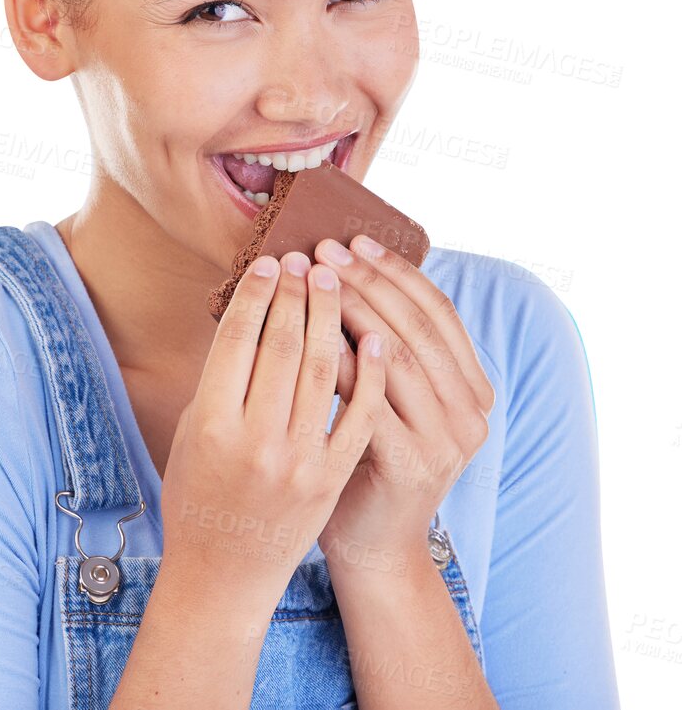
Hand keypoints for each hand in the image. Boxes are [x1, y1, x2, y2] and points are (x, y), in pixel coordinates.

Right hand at [160, 250, 386, 605]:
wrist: (224, 572)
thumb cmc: (197, 495)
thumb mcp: (191, 432)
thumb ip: (220, 381)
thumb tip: (249, 317)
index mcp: (211, 422)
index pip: (238, 339)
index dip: (255, 294)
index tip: (269, 262)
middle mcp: (257, 440)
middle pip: (283, 346)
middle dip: (296, 295)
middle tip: (305, 261)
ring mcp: (300, 461)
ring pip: (323, 371)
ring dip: (331, 318)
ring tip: (334, 282)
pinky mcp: (331, 477)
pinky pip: (357, 414)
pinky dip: (369, 371)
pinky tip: (374, 335)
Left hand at [312, 234, 495, 568]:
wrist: (369, 543)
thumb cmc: (365, 460)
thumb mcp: (386, 398)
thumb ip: (383, 349)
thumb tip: (344, 270)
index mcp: (473, 389)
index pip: (437, 312)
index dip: (396, 272)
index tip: (355, 239)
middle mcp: (471, 413)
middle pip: (417, 327)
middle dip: (369, 282)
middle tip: (324, 249)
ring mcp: (447, 441)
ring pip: (397, 357)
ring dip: (353, 311)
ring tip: (312, 278)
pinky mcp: (413, 464)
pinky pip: (372, 399)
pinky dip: (343, 362)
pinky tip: (309, 333)